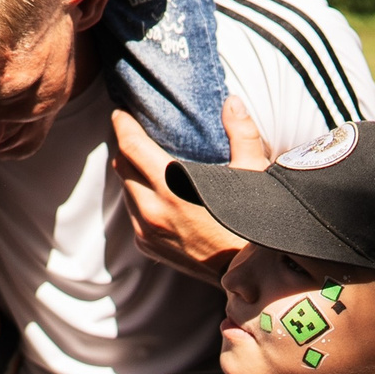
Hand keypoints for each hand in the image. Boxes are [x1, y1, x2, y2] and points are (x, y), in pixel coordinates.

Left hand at [109, 96, 267, 281]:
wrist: (248, 272)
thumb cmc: (254, 221)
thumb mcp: (253, 173)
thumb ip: (242, 133)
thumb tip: (232, 101)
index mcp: (173, 186)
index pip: (131, 146)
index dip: (122, 125)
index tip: (120, 112)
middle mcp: (152, 210)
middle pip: (123, 166)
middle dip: (125, 146)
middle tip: (133, 131)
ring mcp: (146, 230)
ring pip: (125, 190)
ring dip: (131, 173)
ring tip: (144, 159)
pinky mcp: (147, 246)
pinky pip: (133, 214)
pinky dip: (139, 198)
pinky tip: (155, 191)